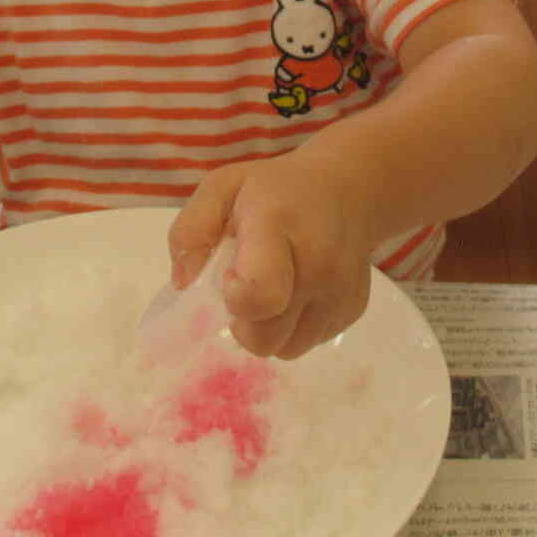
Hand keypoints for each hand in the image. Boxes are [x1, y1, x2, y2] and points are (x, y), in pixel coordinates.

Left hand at [168, 154, 373, 359]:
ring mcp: (340, 293)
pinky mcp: (354, 310)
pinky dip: (295, 326)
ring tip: (272, 288)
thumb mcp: (222, 188)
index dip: (234, 297)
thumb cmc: (276, 188)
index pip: (259, 293)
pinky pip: (310, 341)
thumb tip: (183, 282)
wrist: (347, 188)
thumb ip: (191, 230)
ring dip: (270, 329)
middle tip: (245, 285)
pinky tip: (297, 291)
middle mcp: (318, 266)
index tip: (229, 275)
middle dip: (245, 321)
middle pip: (266, 337)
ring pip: (287, 349)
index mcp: (278, 228)